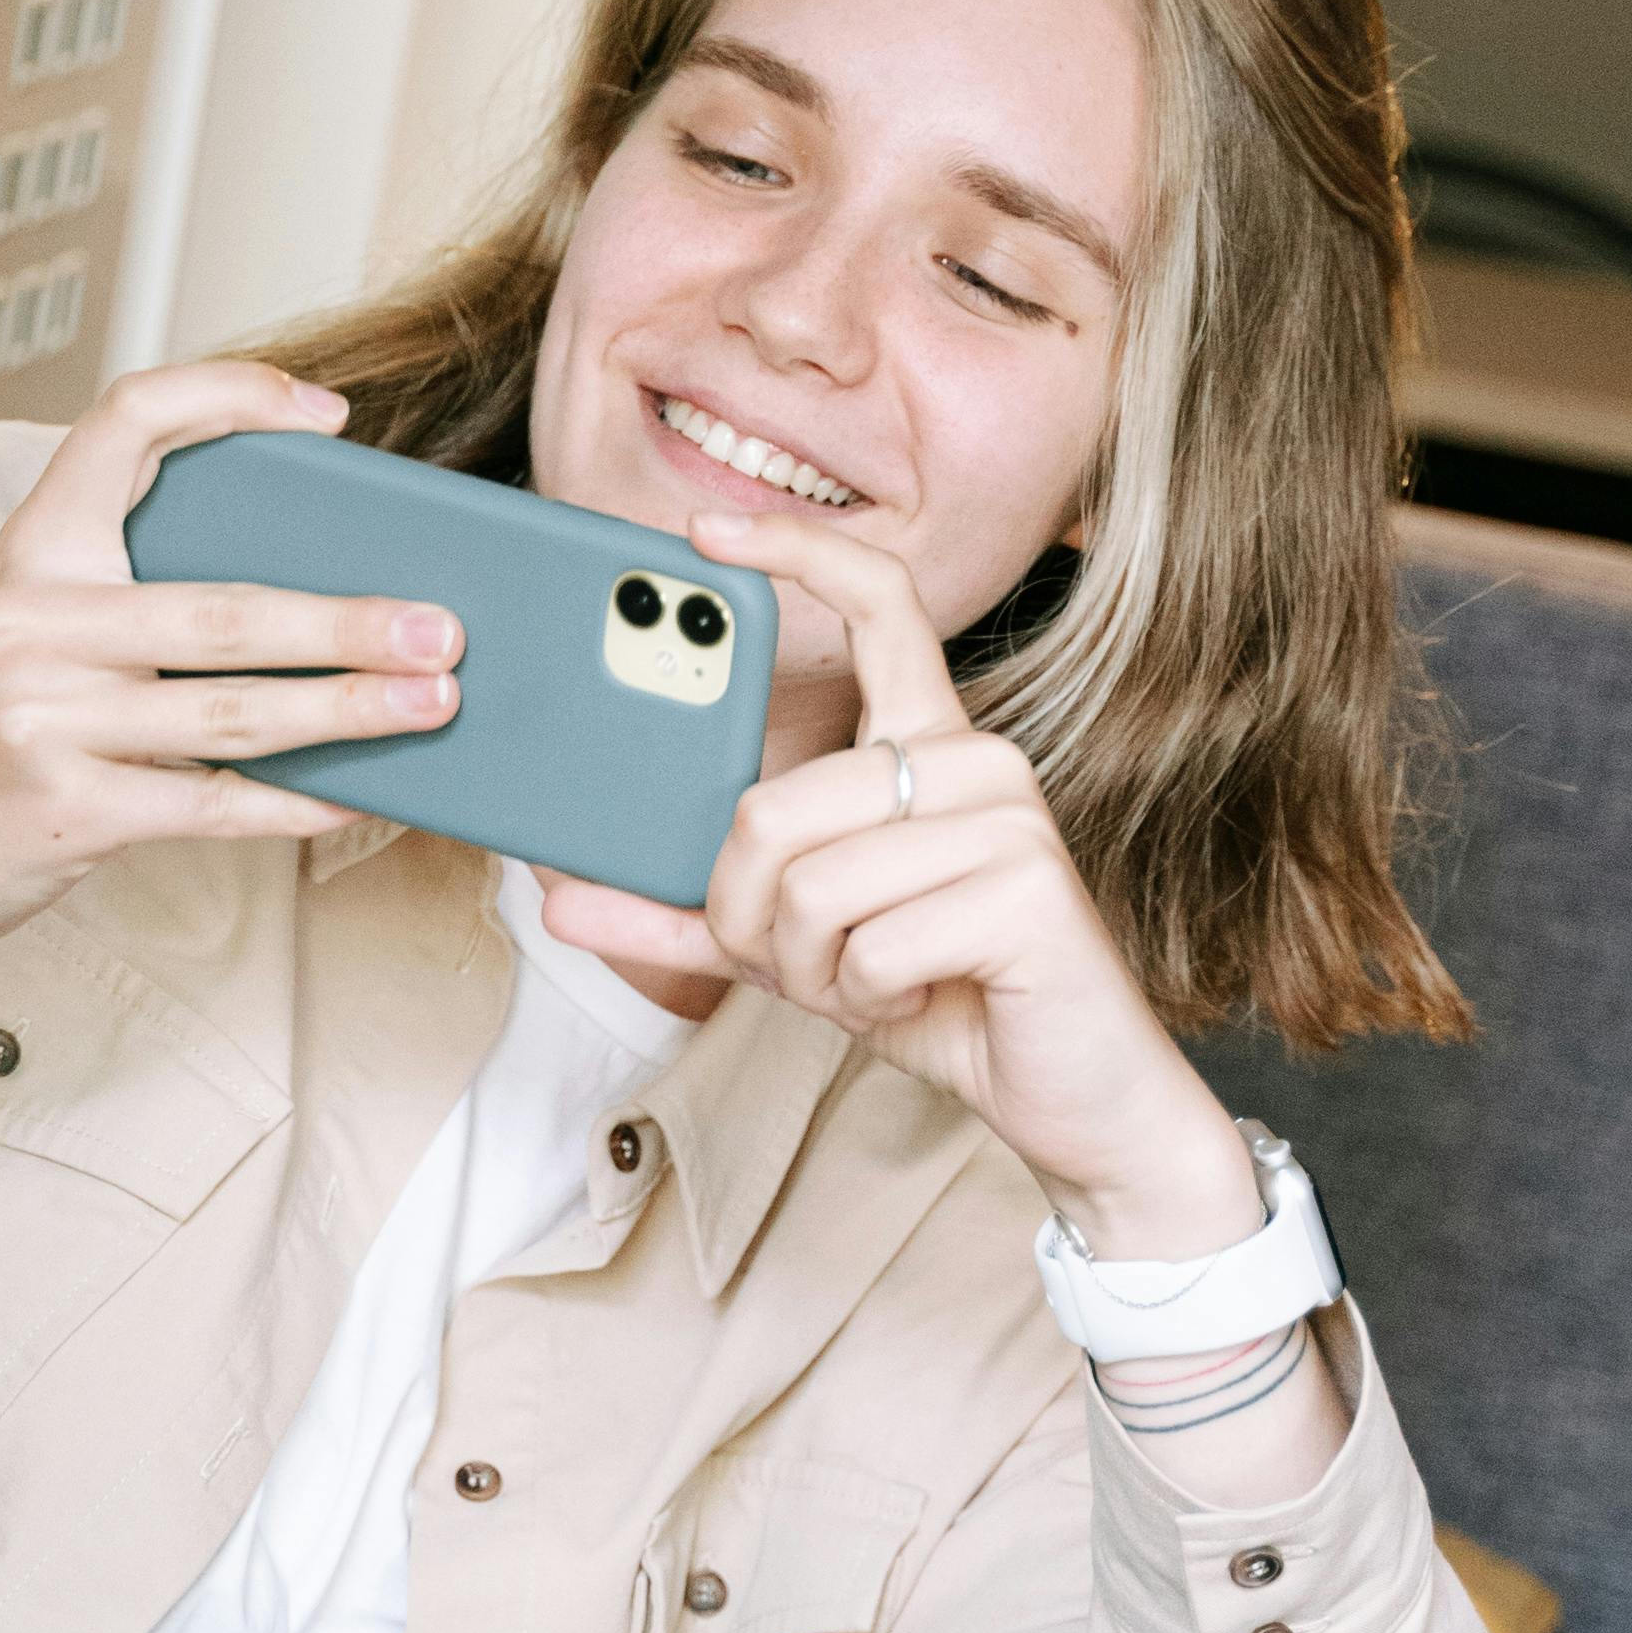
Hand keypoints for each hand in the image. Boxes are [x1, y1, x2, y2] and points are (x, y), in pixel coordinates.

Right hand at [0, 365, 460, 1066]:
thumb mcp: (36, 627)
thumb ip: (132, 587)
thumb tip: (313, 576)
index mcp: (31, 548)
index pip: (125, 422)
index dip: (230, 396)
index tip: (328, 415)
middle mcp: (29, 619)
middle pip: (225, 608)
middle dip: (350, 621)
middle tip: (442, 627)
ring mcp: (42, 716)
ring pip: (235, 710)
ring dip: (352, 709)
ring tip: (434, 703)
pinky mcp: (66, 807)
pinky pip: (213, 802)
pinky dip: (296, 801)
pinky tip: (359, 794)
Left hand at [535, 505, 1263, 1257]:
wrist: (1072, 1097)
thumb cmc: (940, 1000)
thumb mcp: (795, 953)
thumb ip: (687, 919)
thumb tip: (559, 900)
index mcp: (926, 748)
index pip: (878, 605)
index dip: (796, 552)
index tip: (705, 535)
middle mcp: (975, 760)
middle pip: (770, 809)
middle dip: (754, 920)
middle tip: (812, 963)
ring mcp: (1008, 819)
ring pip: (811, 888)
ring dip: (816, 971)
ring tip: (882, 980)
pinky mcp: (1026, 889)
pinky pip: (867, 945)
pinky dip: (869, 999)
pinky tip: (929, 997)